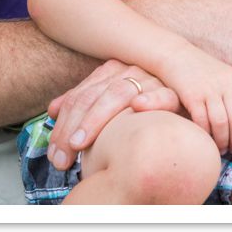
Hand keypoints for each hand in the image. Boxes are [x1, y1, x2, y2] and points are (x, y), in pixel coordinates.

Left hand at [46, 60, 178, 170]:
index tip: (54, 154)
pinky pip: (163, 95)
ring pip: (117, 94)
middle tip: (62, 158)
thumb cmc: (141, 111)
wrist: (181, 107)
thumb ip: (83, 105)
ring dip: (96, 120)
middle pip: (93, 97)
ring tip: (79, 143)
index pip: (79, 97)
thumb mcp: (109, 105)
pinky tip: (137, 108)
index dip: (62, 126)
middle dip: (73, 129)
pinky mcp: (174, 93)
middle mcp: (128, 72)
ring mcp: (150, 80)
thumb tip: (51, 110)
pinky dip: (150, 100)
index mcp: (110, 73)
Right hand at [158, 49, 231, 155]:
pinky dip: (205, 135)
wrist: (175, 55)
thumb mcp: (224, 79)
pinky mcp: (192, 95)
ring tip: (220, 149)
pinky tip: (205, 140)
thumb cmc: (200, 72)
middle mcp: (226, 84)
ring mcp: (209, 89)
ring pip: (221, 123)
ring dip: (222, 141)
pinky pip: (202, 121)